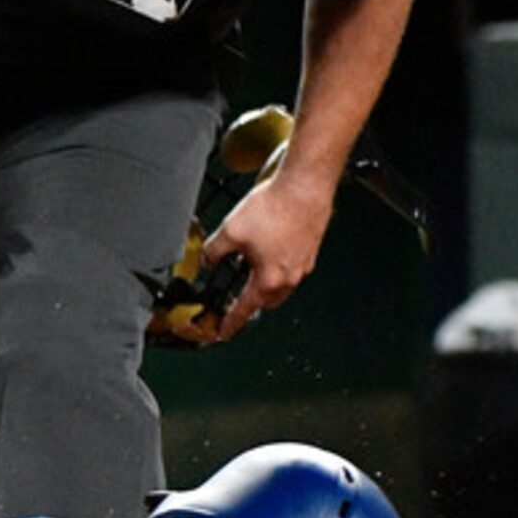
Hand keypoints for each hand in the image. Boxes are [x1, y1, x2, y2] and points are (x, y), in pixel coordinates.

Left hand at [190, 171, 335, 343]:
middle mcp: (290, 276)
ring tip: (246, 268)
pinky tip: (265, 249)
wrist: (304, 186)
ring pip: (279, 286)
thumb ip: (214, 253)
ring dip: (262, 284)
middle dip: (248, 303)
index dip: (231, 321)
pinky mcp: (309, 250)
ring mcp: (303, 264)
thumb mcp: (229, 232)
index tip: (224, 331)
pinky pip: (289, 269)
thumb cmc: (274, 208)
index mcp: (269, 279)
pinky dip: (275, 268)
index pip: (245, 309)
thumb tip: (208, 261)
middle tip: (233, 298)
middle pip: (265, 301)